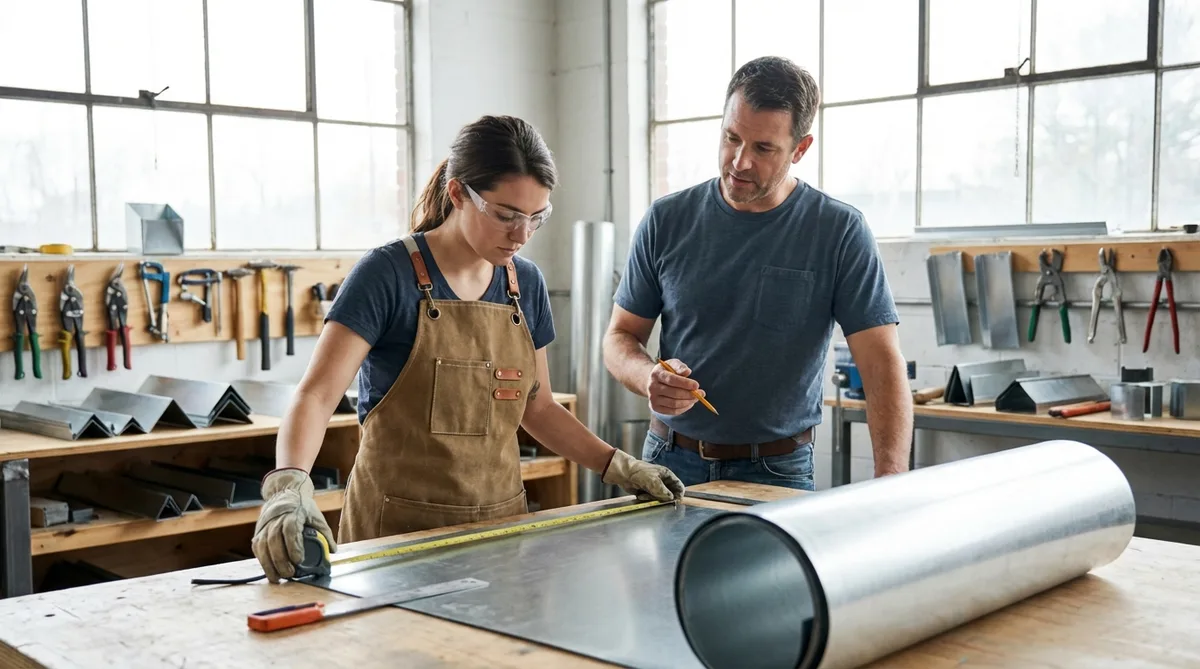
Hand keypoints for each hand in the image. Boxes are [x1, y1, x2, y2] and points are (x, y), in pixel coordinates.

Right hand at [251, 468, 336, 582]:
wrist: (284, 492)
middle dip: (281, 560)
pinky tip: (269, 570)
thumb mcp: (316, 516)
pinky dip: (262, 560)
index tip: (299, 560)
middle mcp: (276, 518)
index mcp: (293, 513)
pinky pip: (257, 547)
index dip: (293, 545)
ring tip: (277, 578)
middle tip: (289, 574)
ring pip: (263, 546)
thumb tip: (332, 551)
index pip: (290, 530)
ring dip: (269, 564)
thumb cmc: (302, 506)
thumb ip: (325, 533)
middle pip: (274, 540)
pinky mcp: (258, 531)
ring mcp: (265, 525)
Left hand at [602, 449, 685, 501]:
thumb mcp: (654, 482)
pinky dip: (646, 499)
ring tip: (644, 494)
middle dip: (664, 499)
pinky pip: (651, 500)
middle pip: (670, 495)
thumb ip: (664, 491)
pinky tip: (640, 495)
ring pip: (660, 499)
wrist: (623, 473)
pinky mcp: (647, 492)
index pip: (679, 486)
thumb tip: (671, 499)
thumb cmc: (639, 473)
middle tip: (657, 499)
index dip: (679, 495)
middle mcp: (662, 481)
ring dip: (653, 499)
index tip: (675, 502)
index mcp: (667, 475)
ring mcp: (655, 487)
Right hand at [646, 358, 703, 415]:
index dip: (685, 383)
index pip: (672, 380)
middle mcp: (652, 387)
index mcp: (656, 374)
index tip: (697, 385)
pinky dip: (684, 408)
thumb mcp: (672, 364)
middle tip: (701, 393)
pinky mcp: (655, 408)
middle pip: (674, 393)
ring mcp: (653, 399)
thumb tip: (687, 372)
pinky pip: (673, 411)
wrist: (652, 381)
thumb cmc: (667, 371)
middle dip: (690, 394)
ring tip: (697, 398)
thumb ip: (680, 367)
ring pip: (674, 404)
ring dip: (688, 402)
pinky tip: (689, 403)